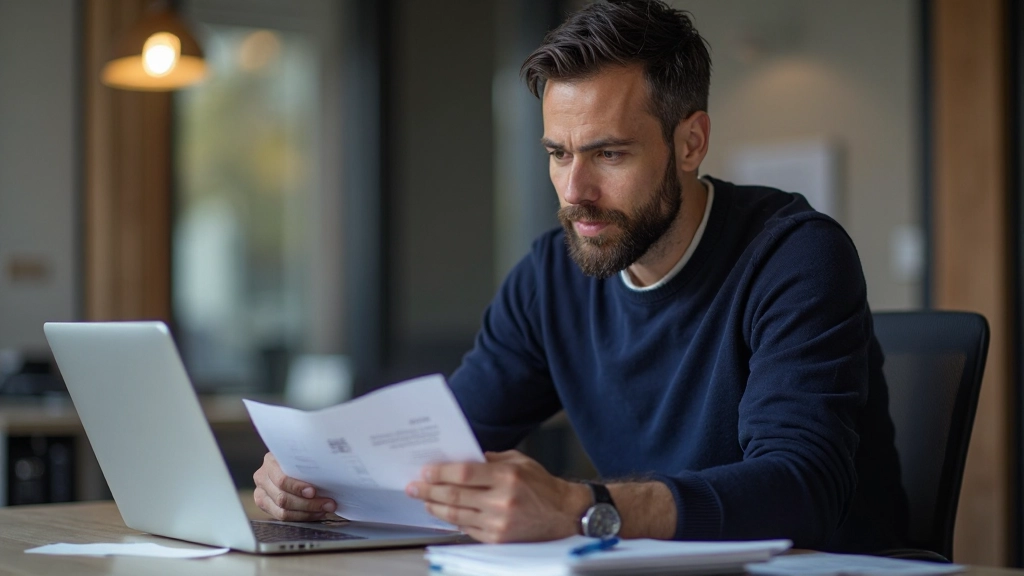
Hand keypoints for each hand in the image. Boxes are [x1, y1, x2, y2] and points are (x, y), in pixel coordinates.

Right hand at [253, 452, 336, 520]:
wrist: (289, 463)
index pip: (281, 480)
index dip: (297, 488)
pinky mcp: (266, 506)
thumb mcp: (303, 454)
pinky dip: (302, 517)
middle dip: (308, 503)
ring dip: (307, 513)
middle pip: (282, 498)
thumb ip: (310, 460)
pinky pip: (282, 517)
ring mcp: (261, 493)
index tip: (313, 491)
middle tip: (328, 504)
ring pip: (283, 511)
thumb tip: (329, 469)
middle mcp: (262, 477)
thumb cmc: (301, 458)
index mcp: (270, 462)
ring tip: (324, 509)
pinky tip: (316, 513)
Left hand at [405, 450, 590, 542]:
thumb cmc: (542, 486)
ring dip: (435, 507)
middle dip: (429, 490)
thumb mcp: (519, 461)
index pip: (464, 473)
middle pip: (455, 495)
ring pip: (456, 515)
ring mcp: (499, 522)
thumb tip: (461, 459)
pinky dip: (452, 520)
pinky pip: (467, 529)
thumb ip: (490, 460)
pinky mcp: (498, 539)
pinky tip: (442, 513)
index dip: (440, 472)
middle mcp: (501, 500)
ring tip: (423, 499)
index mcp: (506, 476)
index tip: (425, 470)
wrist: (564, 514)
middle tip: (414, 487)